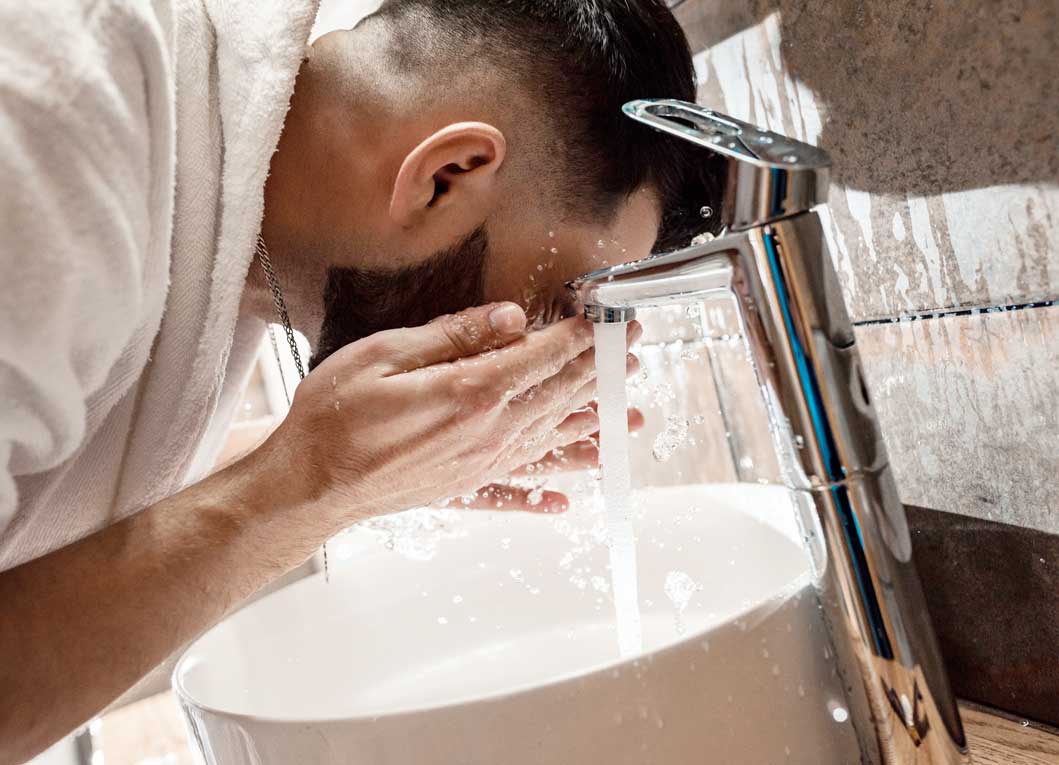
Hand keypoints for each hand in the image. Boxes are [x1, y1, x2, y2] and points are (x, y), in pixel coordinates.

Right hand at [254, 303, 638, 532]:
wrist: (308, 484)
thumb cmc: (335, 415)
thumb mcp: (387, 354)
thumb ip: (454, 336)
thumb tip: (510, 320)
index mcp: (472, 393)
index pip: (542, 357)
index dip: (579, 335)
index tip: (606, 320)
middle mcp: (487, 434)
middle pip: (557, 396)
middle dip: (598, 370)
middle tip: (630, 351)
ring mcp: (479, 466)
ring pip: (549, 442)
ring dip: (592, 427)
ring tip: (630, 419)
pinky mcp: (462, 489)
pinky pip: (515, 492)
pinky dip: (544, 494)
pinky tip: (566, 501)